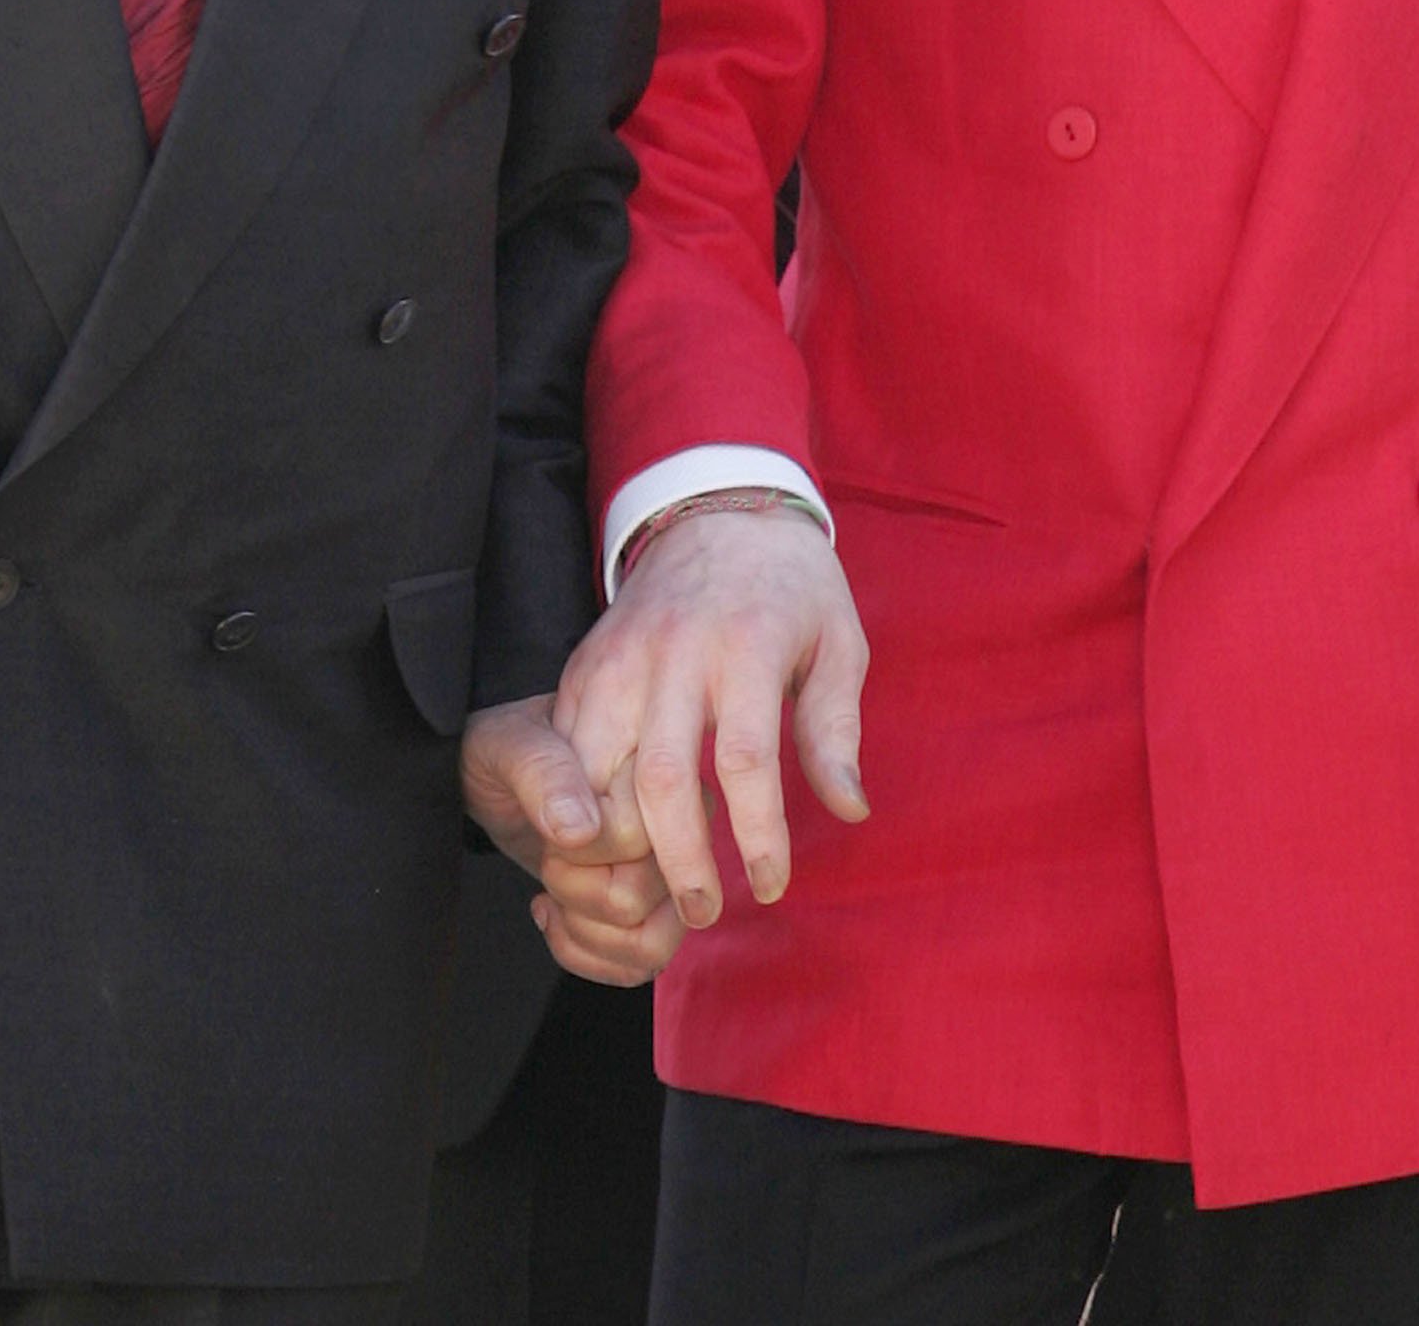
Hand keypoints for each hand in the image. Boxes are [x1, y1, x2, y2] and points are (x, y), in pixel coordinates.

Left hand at [461, 694, 686, 985]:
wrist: (500, 779)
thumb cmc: (506, 751)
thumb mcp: (506, 746)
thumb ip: (542, 772)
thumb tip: (582, 830)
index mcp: (652, 764)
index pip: (636, 838)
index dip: (577, 852)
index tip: (552, 826)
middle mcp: (678, 817)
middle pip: (639, 898)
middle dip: (573, 890)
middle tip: (551, 855)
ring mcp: (673, 868)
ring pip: (652, 944)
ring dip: (584, 931)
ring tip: (555, 893)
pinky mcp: (658, 908)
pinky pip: (643, 965)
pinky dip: (588, 956)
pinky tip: (557, 916)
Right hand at [552, 509, 868, 933]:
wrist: (715, 509)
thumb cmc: (791, 586)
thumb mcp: (839, 643)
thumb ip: (836, 730)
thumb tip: (849, 810)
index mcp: (748, 645)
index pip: (746, 760)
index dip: (758, 835)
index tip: (770, 884)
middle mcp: (676, 652)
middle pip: (662, 777)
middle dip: (680, 859)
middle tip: (704, 910)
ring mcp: (621, 657)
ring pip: (599, 769)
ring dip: (621, 841)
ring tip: (651, 886)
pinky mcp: (587, 663)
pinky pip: (569, 746)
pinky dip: (581, 801)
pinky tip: (609, 839)